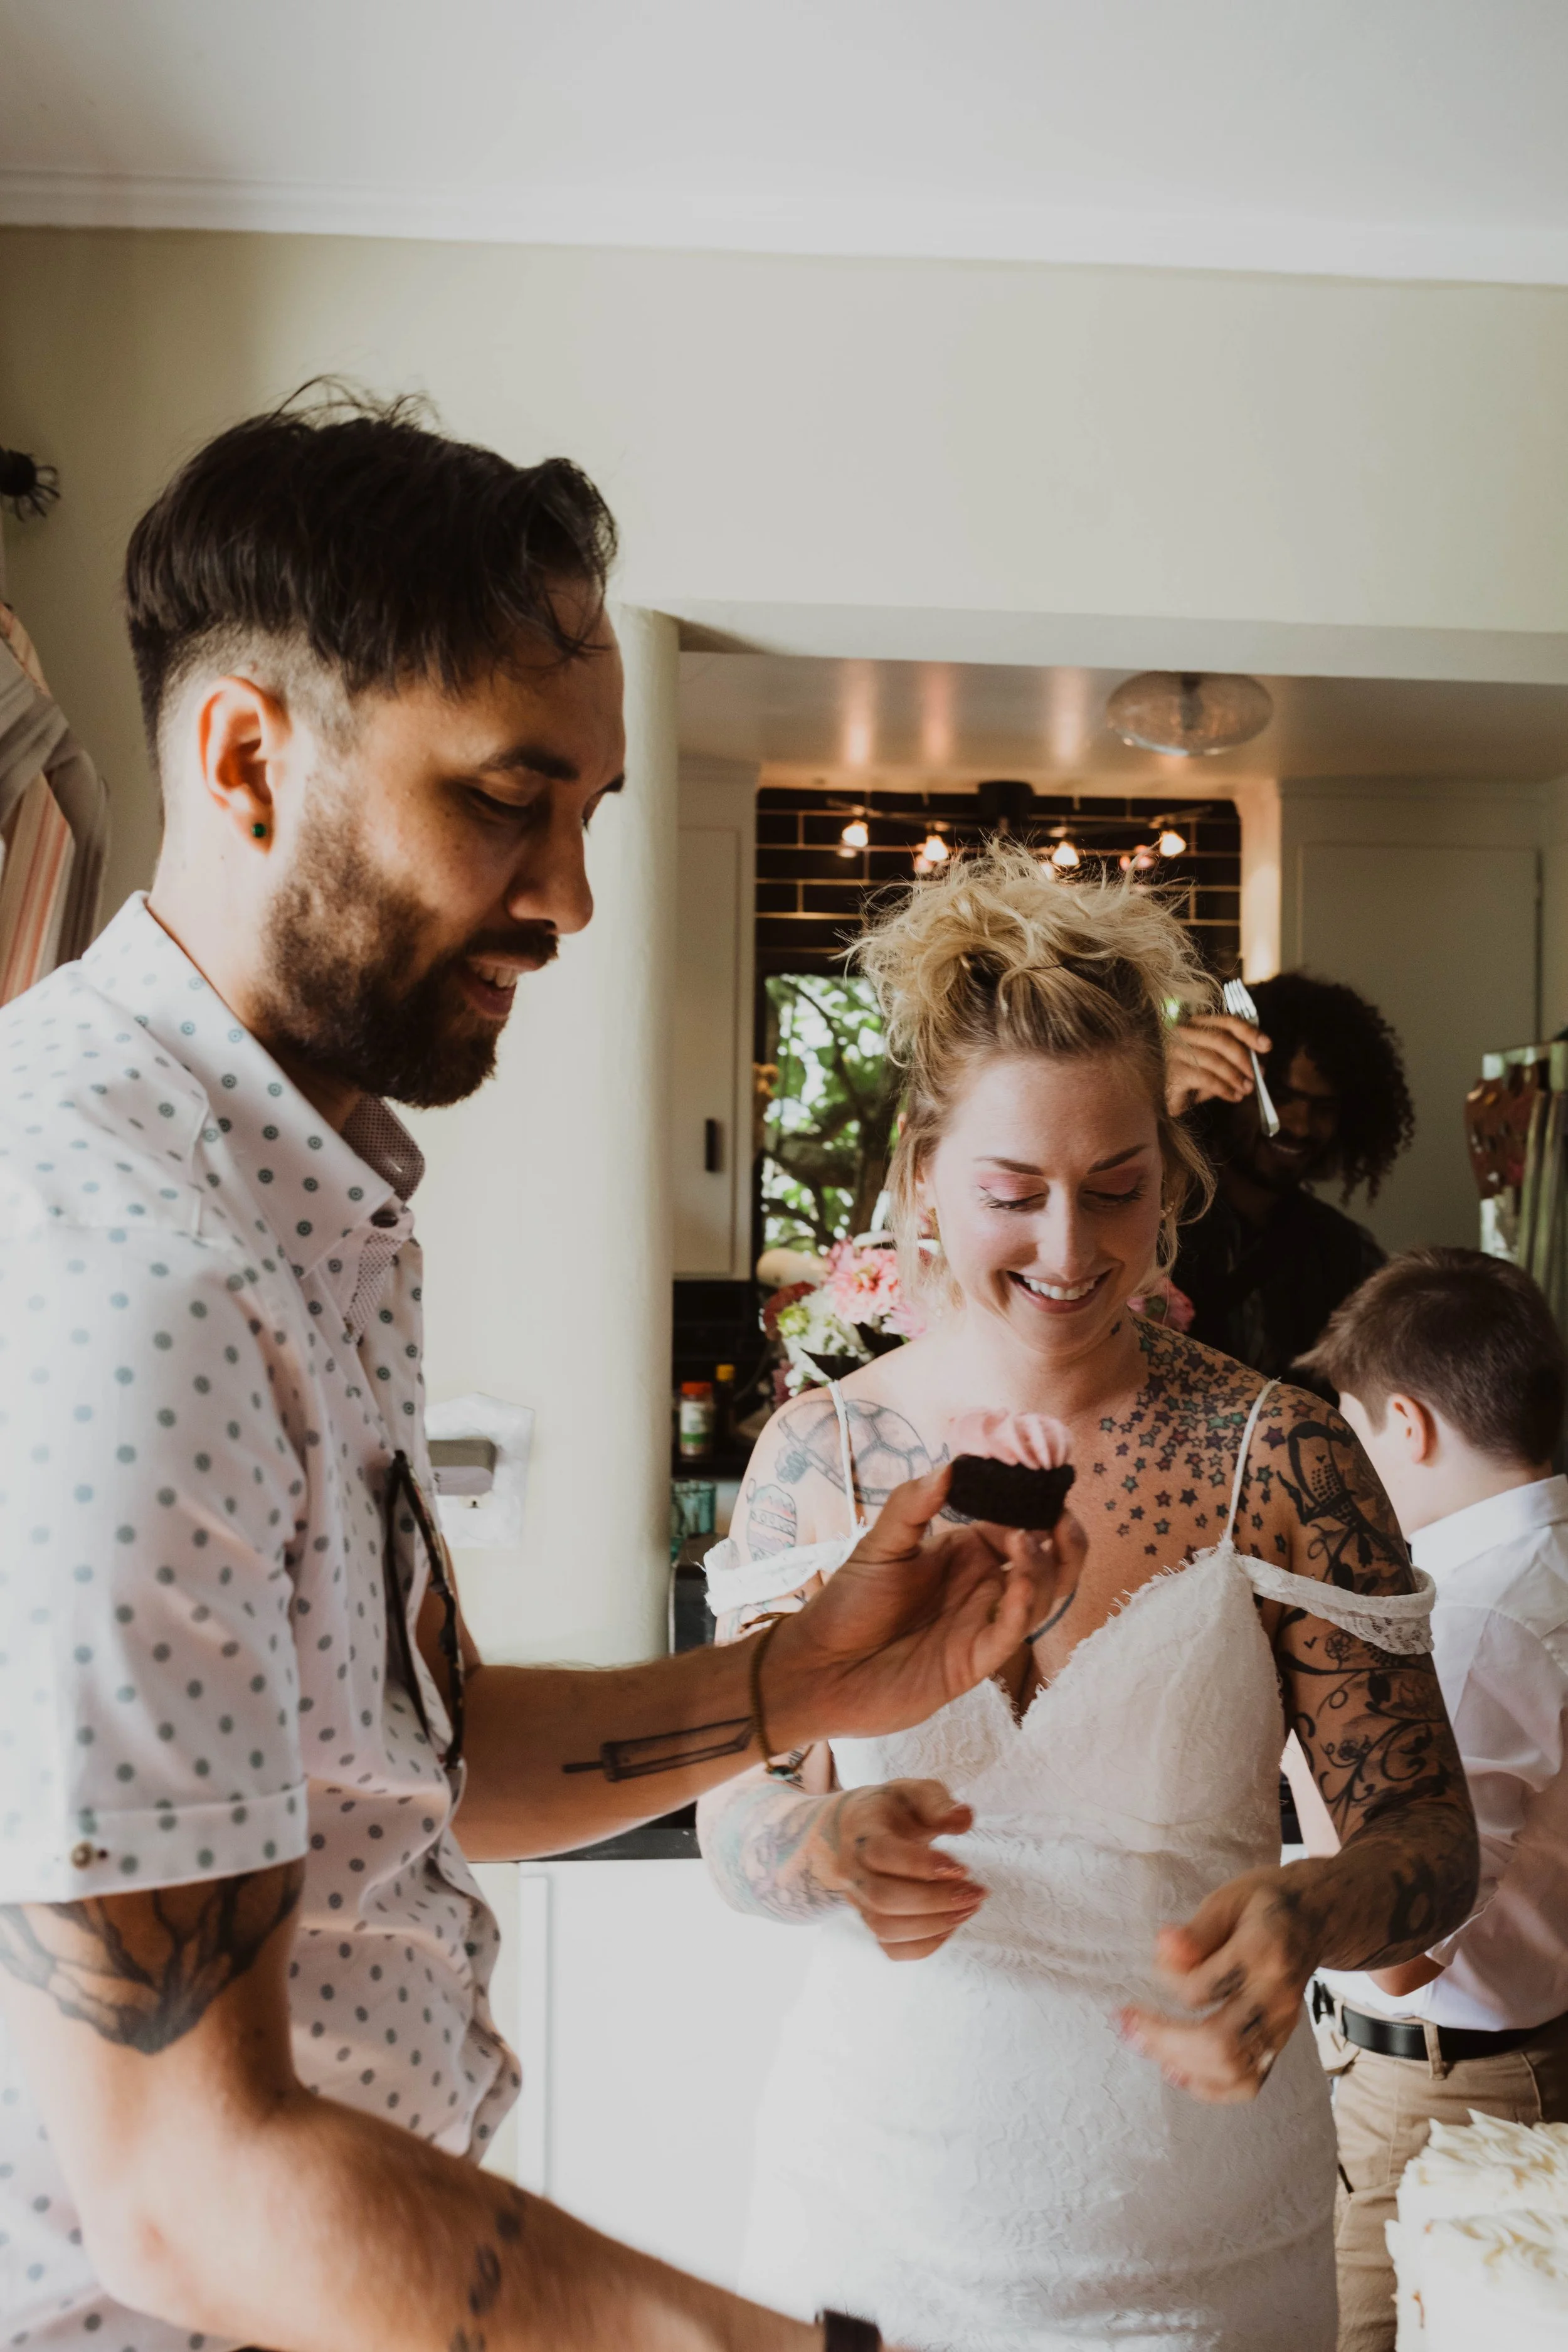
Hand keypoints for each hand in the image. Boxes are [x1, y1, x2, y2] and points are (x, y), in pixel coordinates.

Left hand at [773, 1468, 1084, 1740]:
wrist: (821, 1668)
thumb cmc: (848, 1604)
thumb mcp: (880, 1545)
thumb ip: (914, 1504)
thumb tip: (951, 1465)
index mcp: (966, 1552)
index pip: (1017, 1523)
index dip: (1032, 1507)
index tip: (1038, 1484)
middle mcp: (983, 1585)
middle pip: (1047, 1562)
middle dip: (1063, 1538)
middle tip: (1059, 1518)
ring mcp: (983, 1623)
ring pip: (1041, 1596)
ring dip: (1043, 1568)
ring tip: (1025, 1543)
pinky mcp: (976, 1660)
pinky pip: (1012, 1633)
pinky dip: (1023, 1607)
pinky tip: (1018, 1583)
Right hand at [815, 1779, 986, 1960]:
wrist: (853, 1829)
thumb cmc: (893, 1809)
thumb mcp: (913, 1792)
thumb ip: (937, 1802)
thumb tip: (964, 1817)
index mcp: (861, 1831)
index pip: (881, 1853)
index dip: (921, 1865)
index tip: (963, 1867)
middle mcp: (851, 1869)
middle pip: (882, 1898)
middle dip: (935, 1901)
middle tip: (976, 1892)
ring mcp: (857, 1899)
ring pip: (885, 1929)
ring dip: (933, 1924)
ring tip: (969, 1907)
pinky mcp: (869, 1920)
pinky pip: (891, 1948)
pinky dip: (924, 1945)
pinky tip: (950, 1924)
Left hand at [1117, 1864, 1323, 2102]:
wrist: (1316, 1917)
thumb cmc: (1265, 1903)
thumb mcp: (1230, 1898)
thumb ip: (1197, 1929)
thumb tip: (1163, 1946)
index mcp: (1264, 1954)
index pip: (1202, 1989)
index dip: (1166, 1978)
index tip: (1157, 1958)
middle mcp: (1277, 1999)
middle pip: (1220, 2043)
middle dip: (1164, 2040)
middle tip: (1126, 2022)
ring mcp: (1282, 2027)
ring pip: (1234, 2071)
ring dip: (1182, 2065)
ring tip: (1145, 2044)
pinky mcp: (1280, 2042)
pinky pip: (1249, 2083)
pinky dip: (1210, 2087)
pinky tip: (1177, 2070)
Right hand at [1165, 1012, 1269, 1114]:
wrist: (1172, 1097)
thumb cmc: (1198, 1077)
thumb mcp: (1221, 1063)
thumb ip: (1238, 1059)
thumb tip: (1260, 1065)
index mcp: (1198, 1023)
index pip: (1227, 1021)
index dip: (1249, 1032)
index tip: (1267, 1046)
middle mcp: (1183, 1033)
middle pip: (1220, 1039)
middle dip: (1243, 1059)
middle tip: (1256, 1076)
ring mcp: (1175, 1052)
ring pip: (1213, 1060)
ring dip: (1235, 1076)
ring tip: (1247, 1089)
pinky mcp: (1173, 1073)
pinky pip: (1205, 1078)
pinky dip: (1223, 1089)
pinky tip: (1233, 1096)